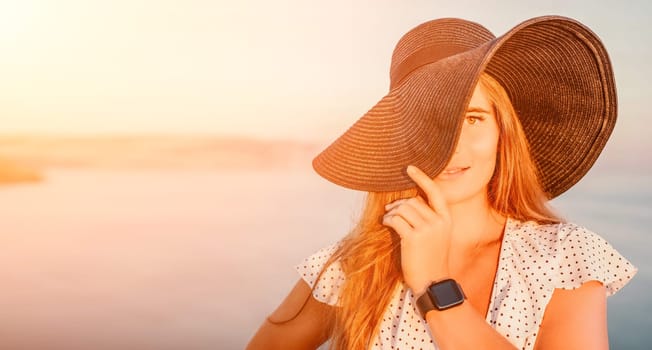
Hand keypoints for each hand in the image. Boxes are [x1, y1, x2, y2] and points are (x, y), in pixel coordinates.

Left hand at [382, 165, 452, 295]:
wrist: (434, 282)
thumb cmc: (432, 260)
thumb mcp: (438, 237)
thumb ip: (429, 219)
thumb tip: (407, 204)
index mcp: (447, 219)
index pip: (435, 192)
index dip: (422, 178)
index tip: (410, 168)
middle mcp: (438, 222)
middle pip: (413, 201)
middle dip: (398, 204)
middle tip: (390, 211)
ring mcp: (427, 229)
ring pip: (403, 208)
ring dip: (392, 212)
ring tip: (388, 220)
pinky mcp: (413, 238)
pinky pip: (395, 219)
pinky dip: (387, 220)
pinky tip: (385, 224)